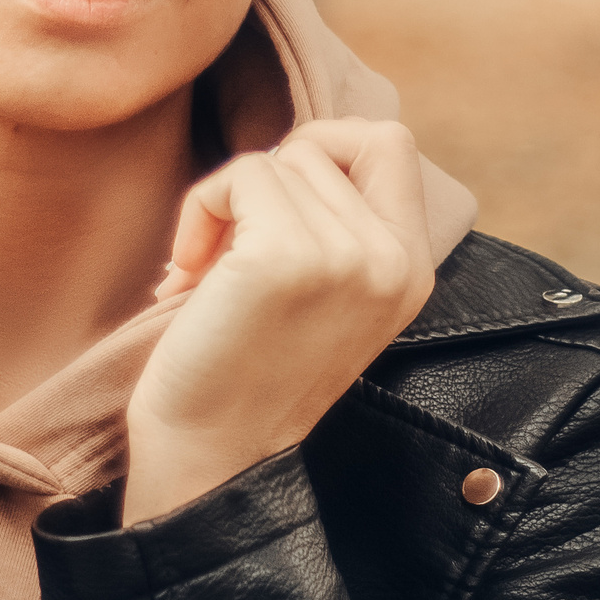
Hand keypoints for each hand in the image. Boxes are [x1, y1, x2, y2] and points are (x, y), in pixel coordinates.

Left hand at [124, 119, 435, 523]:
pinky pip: (239, 175)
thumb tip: (297, 149)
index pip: (390, 143)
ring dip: (225, 204)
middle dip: (264, 186)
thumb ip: (341, 226)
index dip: (326, 147)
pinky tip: (187, 274)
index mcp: (412, 269)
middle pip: (320, 148)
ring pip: (276, 160)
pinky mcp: (285, 257)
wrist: (211, 457)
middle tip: (231, 250)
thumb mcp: (329, 294)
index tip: (280, 202)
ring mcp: (345, 257)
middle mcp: (392, 260)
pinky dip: (201, 209)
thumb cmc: (248, 371)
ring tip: (209, 274)